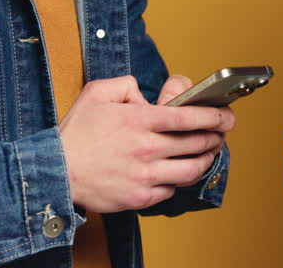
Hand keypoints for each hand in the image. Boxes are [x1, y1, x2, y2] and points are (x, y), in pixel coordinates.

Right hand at [59, 75, 235, 212]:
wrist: (56, 171)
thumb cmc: (76, 133)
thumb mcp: (97, 92)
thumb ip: (126, 85)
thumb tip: (145, 94)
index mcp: (139, 120)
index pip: (189, 116)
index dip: (214, 116)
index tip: (226, 115)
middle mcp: (147, 148)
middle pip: (197, 143)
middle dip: (216, 136)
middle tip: (222, 132)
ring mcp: (145, 175)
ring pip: (192, 170)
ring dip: (207, 159)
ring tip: (209, 152)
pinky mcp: (140, 197)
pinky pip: (172, 189)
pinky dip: (180, 180)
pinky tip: (180, 171)